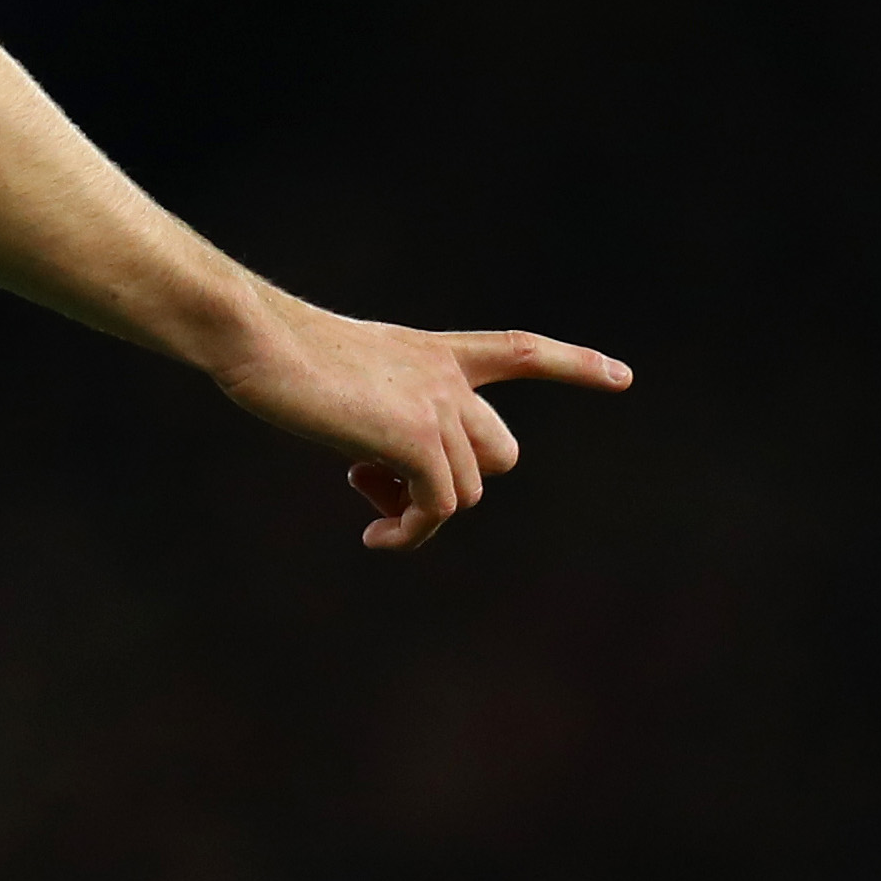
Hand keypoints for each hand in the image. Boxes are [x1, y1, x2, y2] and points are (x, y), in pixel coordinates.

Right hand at [212, 296, 629, 550]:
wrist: (257, 341)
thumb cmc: (278, 357)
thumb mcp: (348, 381)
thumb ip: (385, 418)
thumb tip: (388, 481)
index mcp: (432, 352)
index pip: (520, 351)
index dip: (573, 365)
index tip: (623, 377)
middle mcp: (446, 378)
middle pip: (499, 453)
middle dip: (456, 482)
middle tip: (378, 485)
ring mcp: (437, 406)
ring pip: (465, 491)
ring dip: (417, 511)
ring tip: (360, 496)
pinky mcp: (416, 438)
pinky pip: (437, 508)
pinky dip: (408, 533)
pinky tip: (373, 539)